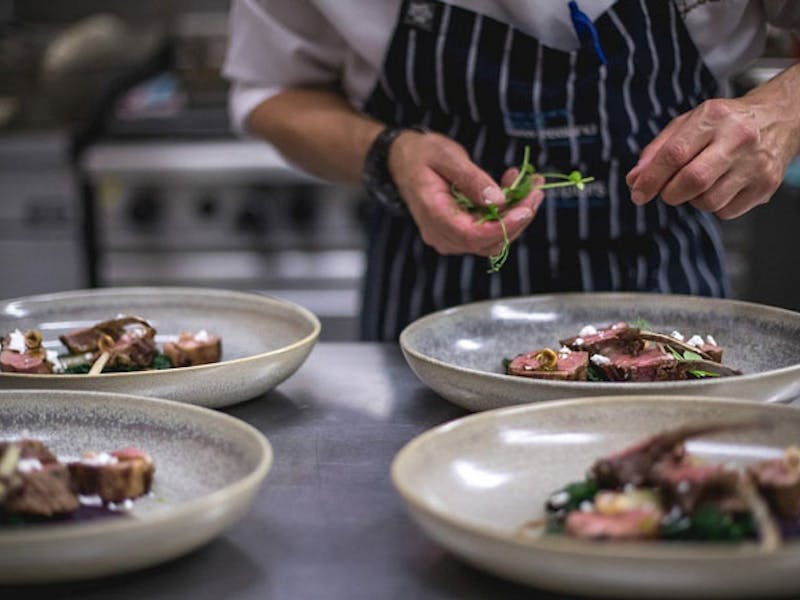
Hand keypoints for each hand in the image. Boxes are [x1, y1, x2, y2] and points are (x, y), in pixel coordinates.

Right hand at [387, 131, 543, 255]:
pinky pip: (488, 231)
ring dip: (515, 215)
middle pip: (487, 241)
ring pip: (492, 240)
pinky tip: (512, 188)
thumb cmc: (421, 155)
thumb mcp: (446, 157)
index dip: (503, 226)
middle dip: (518, 218)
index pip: (472, 235)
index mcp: (434, 215)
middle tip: (536, 188)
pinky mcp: (460, 232)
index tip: (527, 207)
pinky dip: (506, 213)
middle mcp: (442, 234)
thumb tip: (498, 199)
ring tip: (527, 184)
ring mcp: (450, 237)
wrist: (402, 161)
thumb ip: (471, 179)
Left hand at [626, 66, 799, 219]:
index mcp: (714, 118)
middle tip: (667, 191)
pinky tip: (719, 187)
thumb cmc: (725, 123)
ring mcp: (756, 164)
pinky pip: (726, 212)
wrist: (777, 118)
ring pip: (709, 202)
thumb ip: (657, 150)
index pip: (675, 154)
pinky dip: (714, 206)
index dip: (651, 178)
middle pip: (693, 180)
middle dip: (670, 193)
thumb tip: (635, 180)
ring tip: (700, 182)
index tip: (638, 192)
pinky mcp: (766, 185)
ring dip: (693, 200)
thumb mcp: (688, 123)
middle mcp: (739, 138)